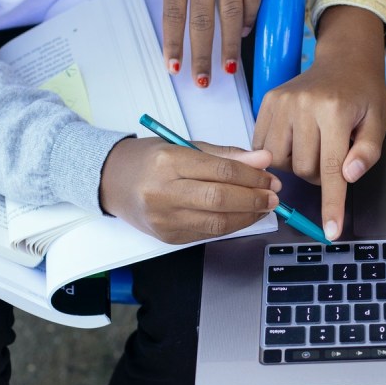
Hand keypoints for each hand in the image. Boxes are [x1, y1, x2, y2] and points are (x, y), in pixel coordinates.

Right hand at [98, 136, 279, 243]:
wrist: (112, 181)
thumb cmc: (150, 159)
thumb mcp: (185, 146)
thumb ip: (226, 155)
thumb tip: (263, 160)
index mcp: (168, 161)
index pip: (220, 171)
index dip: (252, 175)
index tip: (270, 175)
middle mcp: (163, 192)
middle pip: (220, 200)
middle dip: (254, 198)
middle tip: (273, 195)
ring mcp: (164, 219)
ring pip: (217, 223)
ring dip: (248, 216)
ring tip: (263, 206)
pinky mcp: (168, 238)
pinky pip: (208, 234)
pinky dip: (231, 226)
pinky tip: (243, 216)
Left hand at [124, 0, 266, 88]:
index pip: (172, 12)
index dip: (173, 42)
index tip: (173, 67)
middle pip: (203, 20)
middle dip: (201, 55)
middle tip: (201, 82)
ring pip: (231, 13)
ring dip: (228, 44)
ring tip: (226, 69)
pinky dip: (251, 15)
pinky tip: (245, 31)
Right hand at [252, 6, 385, 240]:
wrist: (345, 59)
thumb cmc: (363, 93)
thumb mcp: (378, 121)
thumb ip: (367, 153)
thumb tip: (347, 177)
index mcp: (335, 111)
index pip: (331, 169)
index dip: (331, 204)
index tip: (330, 231)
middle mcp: (304, 105)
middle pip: (303, 170)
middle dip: (319, 174)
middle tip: (332, 154)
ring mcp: (282, 102)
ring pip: (279, 162)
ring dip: (297, 165)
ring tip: (313, 146)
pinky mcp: (267, 101)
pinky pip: (263, 146)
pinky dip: (278, 153)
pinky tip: (295, 139)